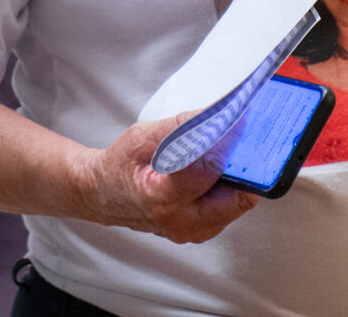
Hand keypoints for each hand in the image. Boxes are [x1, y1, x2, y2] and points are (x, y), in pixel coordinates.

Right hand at [74, 114, 257, 243]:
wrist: (103, 195)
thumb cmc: (119, 165)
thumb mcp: (142, 136)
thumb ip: (181, 127)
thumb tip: (217, 115)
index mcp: (162, 198)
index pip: (209, 169)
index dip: (228, 144)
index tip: (241, 123)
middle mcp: (182, 223)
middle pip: (236, 194)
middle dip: (243, 165)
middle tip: (244, 137)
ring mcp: (194, 232)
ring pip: (237, 202)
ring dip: (237, 175)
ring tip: (231, 149)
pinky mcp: (201, 231)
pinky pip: (229, 208)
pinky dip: (229, 185)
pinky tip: (220, 167)